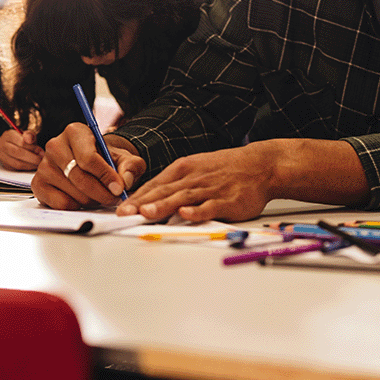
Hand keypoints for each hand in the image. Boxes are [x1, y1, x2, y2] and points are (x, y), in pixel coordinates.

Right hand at [0, 129, 43, 169]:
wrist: (14, 145)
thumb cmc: (22, 140)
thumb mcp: (27, 134)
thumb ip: (30, 135)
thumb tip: (30, 139)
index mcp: (8, 135)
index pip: (20, 142)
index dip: (32, 147)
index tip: (41, 151)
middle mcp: (1, 145)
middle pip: (17, 152)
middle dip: (32, 157)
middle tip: (41, 159)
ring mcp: (1, 156)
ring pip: (16, 163)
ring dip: (30, 164)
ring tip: (38, 163)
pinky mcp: (4, 165)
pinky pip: (16, 169)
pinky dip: (26, 168)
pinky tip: (33, 166)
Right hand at [31, 123, 143, 209]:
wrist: (92, 163)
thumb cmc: (106, 158)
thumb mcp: (124, 158)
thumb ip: (130, 167)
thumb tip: (124, 181)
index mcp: (74, 132)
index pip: (88, 158)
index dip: (106, 176)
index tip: (119, 188)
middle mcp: (55, 145)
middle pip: (79, 177)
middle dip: (101, 192)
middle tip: (113, 198)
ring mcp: (43, 165)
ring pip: (72, 192)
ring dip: (91, 200)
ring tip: (98, 195)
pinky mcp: (38, 183)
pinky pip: (59, 203)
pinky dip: (75, 206)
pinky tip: (82, 199)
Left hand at [116, 140, 280, 222]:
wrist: (259, 165)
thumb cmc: (224, 170)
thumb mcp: (195, 169)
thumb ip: (174, 185)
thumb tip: (150, 199)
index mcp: (183, 169)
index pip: (154, 185)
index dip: (136, 197)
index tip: (120, 209)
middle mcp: (193, 178)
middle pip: (163, 191)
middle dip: (141, 203)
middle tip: (123, 213)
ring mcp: (210, 189)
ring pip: (182, 197)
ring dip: (163, 205)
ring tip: (146, 213)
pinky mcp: (227, 200)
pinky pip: (210, 206)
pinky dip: (198, 210)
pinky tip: (186, 214)